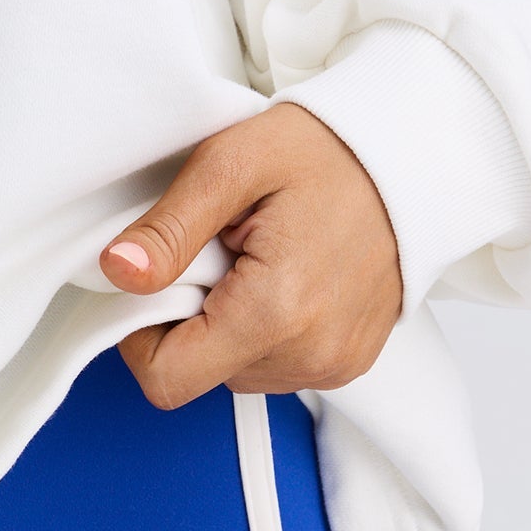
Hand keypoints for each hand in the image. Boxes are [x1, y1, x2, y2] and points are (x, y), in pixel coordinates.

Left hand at [100, 102, 402, 408]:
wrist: (411, 157)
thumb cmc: (323, 151)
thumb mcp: (230, 163)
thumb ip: (169, 227)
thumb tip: (118, 272)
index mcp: (275, 313)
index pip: (168, 379)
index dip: (140, 335)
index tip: (159, 280)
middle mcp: (311, 355)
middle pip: (200, 373)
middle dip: (188, 318)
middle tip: (217, 251)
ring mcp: (334, 365)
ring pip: (234, 371)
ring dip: (226, 322)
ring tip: (254, 257)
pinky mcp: (347, 362)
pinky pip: (275, 365)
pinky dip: (262, 327)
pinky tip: (281, 275)